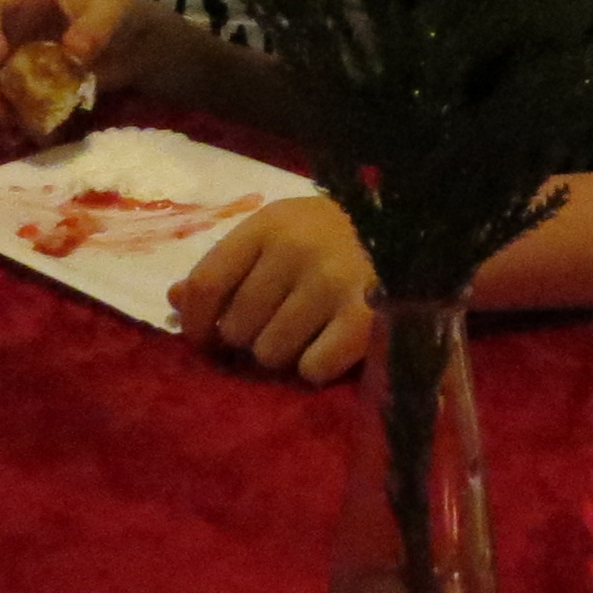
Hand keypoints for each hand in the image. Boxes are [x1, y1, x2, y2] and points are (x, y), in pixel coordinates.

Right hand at [0, 0, 186, 133]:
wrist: (132, 43)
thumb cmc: (116, 11)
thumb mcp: (114, 9)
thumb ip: (97, 26)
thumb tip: (74, 52)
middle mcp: (3, 23)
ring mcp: (4, 55)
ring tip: (9, 124)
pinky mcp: (14, 83)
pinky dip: (5, 118)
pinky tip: (23, 131)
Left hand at [171, 197, 375, 382]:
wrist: (418, 232)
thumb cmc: (334, 236)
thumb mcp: (280, 234)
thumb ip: (229, 266)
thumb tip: (175, 301)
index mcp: (269, 224)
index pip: (206, 284)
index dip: (195, 321)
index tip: (202, 338)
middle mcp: (297, 249)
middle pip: (236, 328)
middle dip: (251, 336)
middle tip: (279, 323)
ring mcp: (332, 283)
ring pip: (270, 354)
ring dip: (284, 353)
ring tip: (309, 331)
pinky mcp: (365, 319)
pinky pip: (312, 369)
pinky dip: (318, 366)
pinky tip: (334, 342)